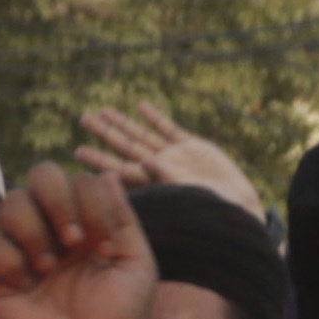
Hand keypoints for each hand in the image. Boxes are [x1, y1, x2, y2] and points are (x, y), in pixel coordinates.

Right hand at [0, 162, 156, 318]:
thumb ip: (124, 220)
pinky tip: (28, 283)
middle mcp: (54, 230)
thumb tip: (107, 175)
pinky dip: (11, 257)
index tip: (107, 248)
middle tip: (74, 241)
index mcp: (87, 224)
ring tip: (49, 267)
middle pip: (42, 174)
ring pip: (12, 201)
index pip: (81, 181)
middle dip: (59, 199)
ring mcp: (24, 249)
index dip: (93, 203)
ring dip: (35, 228)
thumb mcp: (136, 269)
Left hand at [70, 100, 263, 213]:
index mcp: (153, 183)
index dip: (99, 159)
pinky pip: (169, 129)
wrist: (240, 207)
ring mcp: (174, 156)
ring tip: (104, 110)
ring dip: (124, 123)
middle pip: (125, 147)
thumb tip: (146, 162)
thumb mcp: (189, 195)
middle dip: (105, 133)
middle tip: (83, 119)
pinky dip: (156, 118)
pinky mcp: (192, 146)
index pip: (119, 169)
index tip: (77, 151)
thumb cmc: (214, 210)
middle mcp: (159, 168)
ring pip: (143, 135)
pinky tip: (141, 108)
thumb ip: (167, 178)